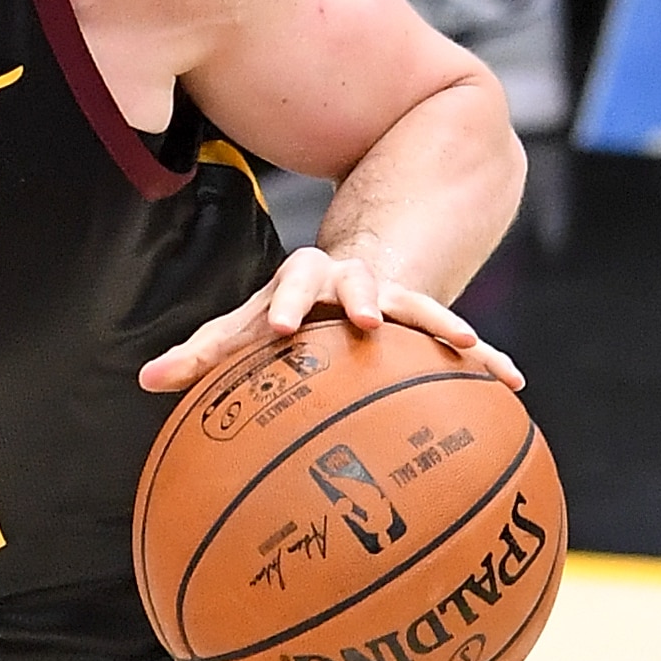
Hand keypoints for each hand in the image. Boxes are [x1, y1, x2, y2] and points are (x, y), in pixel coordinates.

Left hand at [135, 245, 521, 394]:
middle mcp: (347, 282)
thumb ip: (201, 355)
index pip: (285, 289)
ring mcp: (391, 297)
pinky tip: (513, 382)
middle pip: (354, 283)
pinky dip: (484, 357)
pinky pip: (455, 337)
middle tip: (366, 318)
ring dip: (437, 322)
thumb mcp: (245, 329)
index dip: (283, 306)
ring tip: (466, 345)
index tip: (283, 329)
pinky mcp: (425, 317)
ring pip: (417, 305)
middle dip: (360, 296)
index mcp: (299, 281)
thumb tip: (147, 381)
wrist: (346, 278)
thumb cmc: (283, 314)